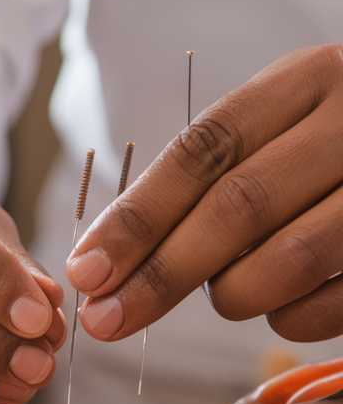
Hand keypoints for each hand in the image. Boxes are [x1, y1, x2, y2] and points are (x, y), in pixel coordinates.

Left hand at [66, 44, 342, 343]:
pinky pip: (329, 304)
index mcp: (304, 82)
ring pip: (288, 260)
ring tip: (222, 296)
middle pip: (236, 207)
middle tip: (105, 320)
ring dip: (231, 294)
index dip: (136, 218)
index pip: (202, 152)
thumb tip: (114, 255)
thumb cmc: (325, 148)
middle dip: (160, 274)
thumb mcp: (276, 129)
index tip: (85, 271)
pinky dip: (287, 319)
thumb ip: (211, 177)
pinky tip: (279, 306)